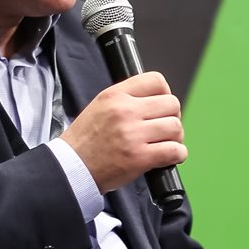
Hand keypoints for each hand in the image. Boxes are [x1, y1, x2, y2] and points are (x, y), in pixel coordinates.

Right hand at [59, 71, 184, 192]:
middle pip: (171, 104)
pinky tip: (168, 157)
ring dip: (175, 138)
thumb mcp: (100, 106)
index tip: (162, 107)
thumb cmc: (85, 141)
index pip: (156, 80)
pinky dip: (177, 155)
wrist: (71, 168)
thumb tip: (157, 100)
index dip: (165, 94)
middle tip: (164, 129)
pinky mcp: (139, 157)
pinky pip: (174, 150)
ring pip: (175, 127)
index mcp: (115, 95)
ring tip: (165, 144)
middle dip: (172, 117)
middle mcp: (125, 111)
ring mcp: (133, 134)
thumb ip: (126, 99)